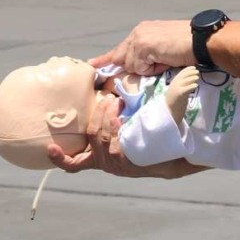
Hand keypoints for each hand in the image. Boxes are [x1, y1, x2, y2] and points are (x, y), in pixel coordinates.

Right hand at [46, 93, 143, 176]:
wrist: (173, 160)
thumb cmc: (149, 147)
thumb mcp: (126, 139)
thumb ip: (113, 128)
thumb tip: (110, 99)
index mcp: (100, 160)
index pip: (74, 164)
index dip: (60, 158)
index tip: (50, 147)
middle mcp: (105, 163)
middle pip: (91, 134)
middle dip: (98, 112)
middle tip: (109, 96)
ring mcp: (113, 162)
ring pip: (101, 133)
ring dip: (107, 113)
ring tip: (117, 100)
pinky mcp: (123, 159)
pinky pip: (113, 137)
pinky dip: (112, 122)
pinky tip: (118, 114)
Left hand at [47, 92, 201, 178]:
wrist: (169, 157)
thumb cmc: (170, 136)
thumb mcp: (174, 116)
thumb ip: (179, 96)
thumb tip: (189, 76)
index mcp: (127, 155)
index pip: (109, 138)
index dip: (110, 120)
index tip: (117, 103)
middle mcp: (112, 162)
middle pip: (96, 134)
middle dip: (103, 114)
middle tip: (113, 99)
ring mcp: (102, 162)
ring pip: (88, 139)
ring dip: (94, 119)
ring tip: (105, 104)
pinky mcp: (96, 161)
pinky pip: (74, 164)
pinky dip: (61, 158)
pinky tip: (49, 149)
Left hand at [90, 20, 193, 75]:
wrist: (202, 40)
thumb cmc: (189, 45)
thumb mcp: (164, 48)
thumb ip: (148, 55)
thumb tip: (137, 67)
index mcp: (143, 30)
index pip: (121, 48)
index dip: (108, 58)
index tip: (93, 63)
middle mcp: (138, 32)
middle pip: (121, 57)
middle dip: (125, 66)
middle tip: (126, 68)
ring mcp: (139, 39)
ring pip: (132, 65)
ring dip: (149, 68)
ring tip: (166, 59)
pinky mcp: (143, 47)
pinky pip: (141, 68)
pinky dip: (153, 69)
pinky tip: (165, 59)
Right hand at [163, 66, 199, 123]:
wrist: (169, 112)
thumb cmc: (174, 101)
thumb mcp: (178, 89)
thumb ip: (183, 84)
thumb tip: (191, 78)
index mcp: (174, 82)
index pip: (181, 73)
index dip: (188, 69)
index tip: (194, 67)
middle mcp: (175, 83)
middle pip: (184, 75)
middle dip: (191, 73)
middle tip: (197, 72)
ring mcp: (176, 88)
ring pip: (186, 80)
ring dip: (192, 78)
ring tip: (197, 77)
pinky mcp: (179, 94)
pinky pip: (187, 88)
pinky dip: (191, 85)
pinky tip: (196, 85)